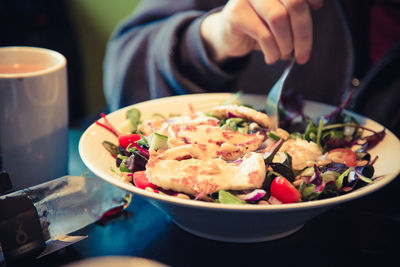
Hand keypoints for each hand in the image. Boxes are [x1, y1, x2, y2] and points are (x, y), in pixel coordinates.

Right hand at [200, 0, 323, 64]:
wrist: (228, 36)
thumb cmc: (260, 26)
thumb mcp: (282, 17)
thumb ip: (297, 10)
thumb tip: (317, 7)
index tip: (316, 8)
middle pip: (295, 3)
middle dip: (303, 33)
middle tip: (303, 55)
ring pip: (279, 19)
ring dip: (286, 44)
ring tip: (284, 55)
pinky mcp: (236, 13)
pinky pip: (264, 34)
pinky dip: (272, 52)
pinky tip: (271, 58)